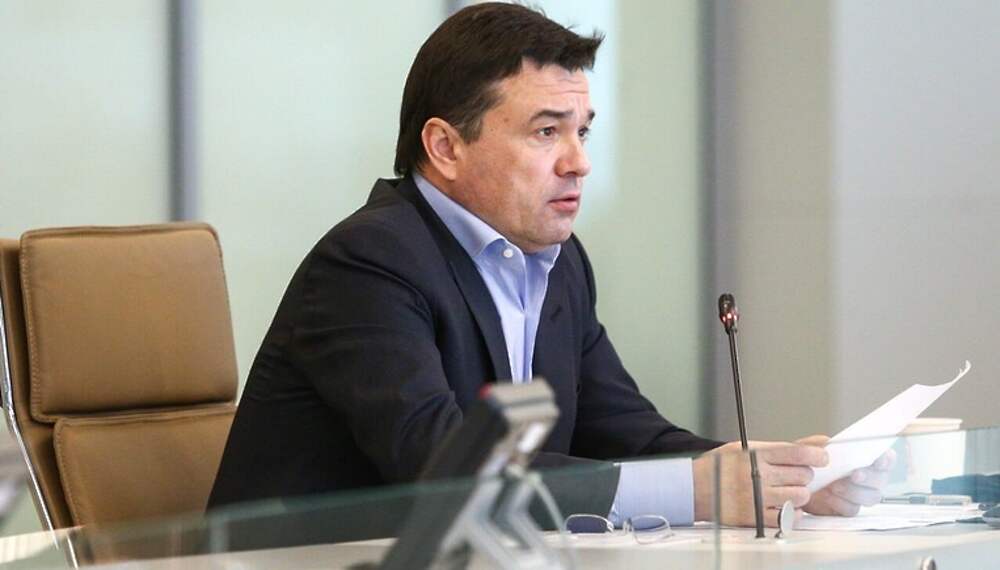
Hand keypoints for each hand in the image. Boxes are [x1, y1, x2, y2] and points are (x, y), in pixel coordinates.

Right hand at [693, 440, 828, 526]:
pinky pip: (788, 516)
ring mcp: (758, 498)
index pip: (798, 453)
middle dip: (803, 475)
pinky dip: (790, 512)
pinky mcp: (755, 517)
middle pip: (803, 475)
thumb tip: (818, 442)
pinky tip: (782, 505)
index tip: (822, 458)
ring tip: (785, 490)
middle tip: (793, 475)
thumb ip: (781, 447)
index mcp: (756, 455)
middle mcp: (758, 475)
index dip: (816, 455)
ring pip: (799, 496)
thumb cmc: (719, 466)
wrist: (693, 488)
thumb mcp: (746, 447)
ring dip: (797, 493)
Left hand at [799, 435, 895, 516]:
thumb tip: (830, 445)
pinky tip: (828, 496)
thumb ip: (822, 444)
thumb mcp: (812, 447)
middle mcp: (869, 478)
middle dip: (869, 477)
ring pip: (871, 497)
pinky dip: (840, 502)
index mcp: (866, 459)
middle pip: (881, 480)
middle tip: (855, 474)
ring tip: (834, 485)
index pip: (886, 459)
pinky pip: (853, 509)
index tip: (877, 460)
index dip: (886, 460)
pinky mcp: (849, 508)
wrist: (796, 481)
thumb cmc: (810, 462)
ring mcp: (861, 495)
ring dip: (853, 491)